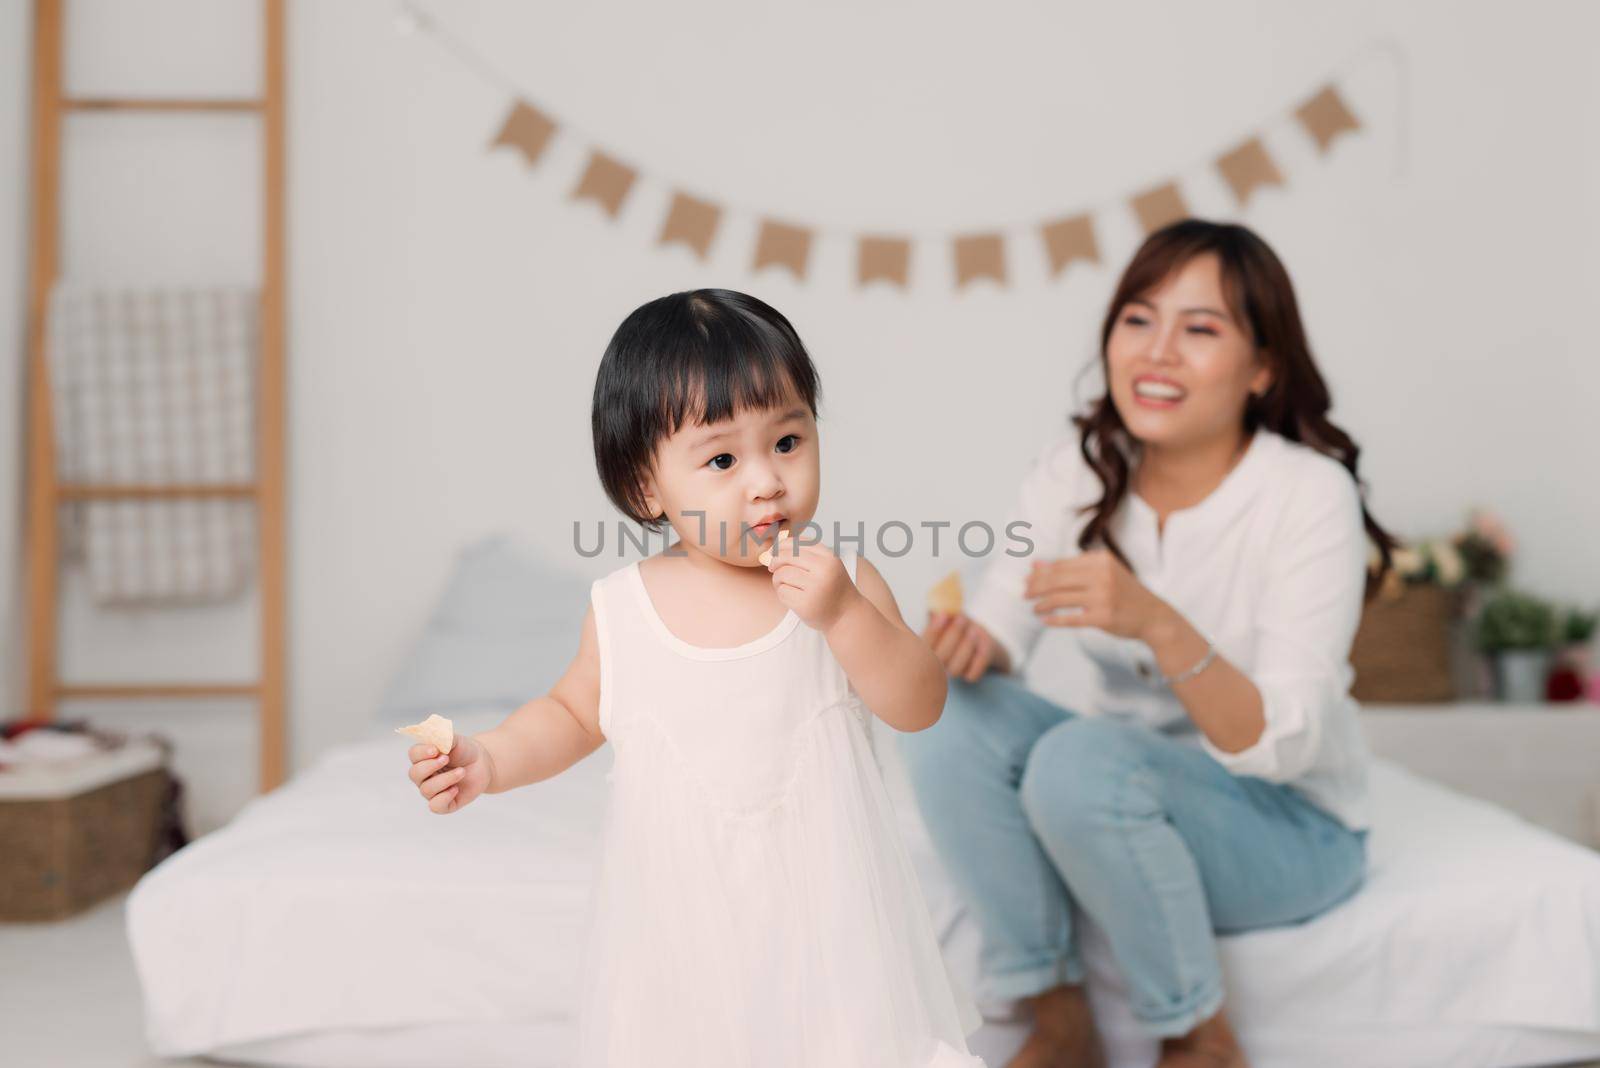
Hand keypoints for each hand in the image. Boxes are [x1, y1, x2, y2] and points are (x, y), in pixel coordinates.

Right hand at [407, 734, 490, 813]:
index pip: (413, 755)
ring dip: (445, 779)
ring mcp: (432, 791)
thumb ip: (443, 737)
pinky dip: (444, 797)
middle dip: (430, 766)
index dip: (422, 752)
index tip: (436, 749)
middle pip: (414, 773)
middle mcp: (424, 776)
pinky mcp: (444, 804)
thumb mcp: (456, 740)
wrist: (482, 764)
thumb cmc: (464, 751)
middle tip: (447, 758)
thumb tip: (433, 741)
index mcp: (423, 758)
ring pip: (426, 790)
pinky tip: (456, 789)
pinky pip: (435, 806)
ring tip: (462, 771)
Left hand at [764, 531, 859, 631]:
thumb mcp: (825, 565)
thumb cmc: (831, 587)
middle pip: (786, 556)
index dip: (780, 546)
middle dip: (775, 562)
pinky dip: (782, 593)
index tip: (774, 553)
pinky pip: (782, 591)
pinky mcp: (805, 604)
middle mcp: (824, 570)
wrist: (847, 615)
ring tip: (784, 584)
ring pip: (781, 574)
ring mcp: (815, 588)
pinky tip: (791, 596)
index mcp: (829, 557)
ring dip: (777, 579)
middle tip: (773, 568)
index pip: (796, 543)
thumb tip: (771, 549)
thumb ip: (804, 553)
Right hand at [922, 612, 1000, 681]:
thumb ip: (939, 610)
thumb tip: (935, 608)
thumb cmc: (957, 621)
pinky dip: (978, 659)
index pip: (923, 645)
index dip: (933, 631)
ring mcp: (951, 671)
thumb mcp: (949, 613)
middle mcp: (935, 663)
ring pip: (954, 670)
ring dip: (965, 648)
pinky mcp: (969, 675)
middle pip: (939, 657)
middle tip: (963, 618)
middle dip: (952, 635)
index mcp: (925, 648)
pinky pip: (972, 675)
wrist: (978, 636)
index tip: (944, 614)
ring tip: (975, 630)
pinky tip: (982, 644)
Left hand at [1024, 548, 1169, 641]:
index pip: (1061, 565)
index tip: (1027, 580)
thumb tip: (1034, 564)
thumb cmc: (1123, 592)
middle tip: (1024, 594)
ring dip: (1042, 604)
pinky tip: (1045, 620)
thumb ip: (1070, 568)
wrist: (1153, 615)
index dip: (1040, 573)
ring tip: (1034, 608)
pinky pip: (1070, 618)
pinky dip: (1054, 620)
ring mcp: (1102, 597)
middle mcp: (1101, 575)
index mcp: (1100, 559)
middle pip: (1056, 580)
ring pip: (1060, 598)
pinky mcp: (1102, 618)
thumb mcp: (1102, 573)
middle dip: (1036, 587)